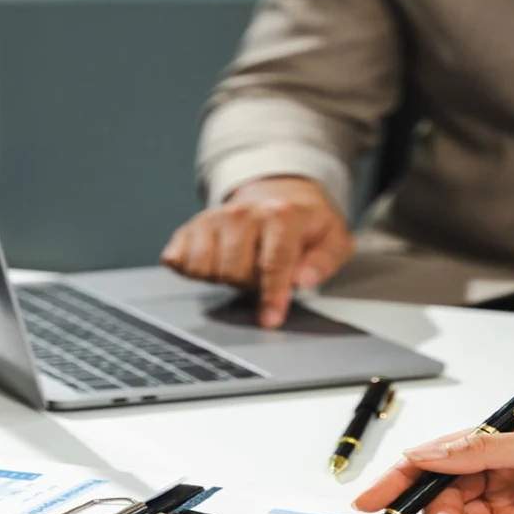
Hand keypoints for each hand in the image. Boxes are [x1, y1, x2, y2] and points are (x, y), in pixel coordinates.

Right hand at [161, 176, 353, 327]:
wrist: (278, 193)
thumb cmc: (305, 225)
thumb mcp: (333, 239)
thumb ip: (324, 260)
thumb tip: (303, 279)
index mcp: (281, 215)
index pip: (273, 263)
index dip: (272, 295)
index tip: (270, 320)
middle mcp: (243, 212)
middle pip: (235, 271)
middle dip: (250, 285)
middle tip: (264, 276)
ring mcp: (214, 218)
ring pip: (205, 268)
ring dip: (224, 278)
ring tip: (243, 266)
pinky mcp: (192, 227)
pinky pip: (179, 260)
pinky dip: (191, 269)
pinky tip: (212, 264)